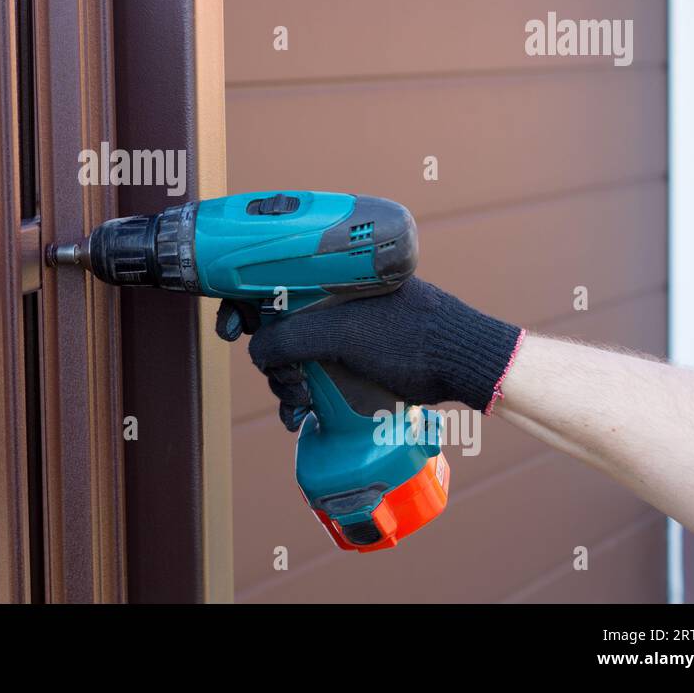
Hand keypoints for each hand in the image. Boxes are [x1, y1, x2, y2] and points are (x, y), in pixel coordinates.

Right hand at [215, 277, 523, 430]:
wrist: (463, 365)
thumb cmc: (410, 335)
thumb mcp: (343, 332)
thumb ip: (291, 337)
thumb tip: (255, 351)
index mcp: (326, 276)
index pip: (268, 279)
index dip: (241, 302)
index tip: (230, 327)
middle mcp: (330, 300)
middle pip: (275, 326)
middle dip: (270, 359)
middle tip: (285, 379)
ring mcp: (343, 332)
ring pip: (293, 357)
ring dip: (285, 383)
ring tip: (299, 402)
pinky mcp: (353, 362)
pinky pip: (314, 377)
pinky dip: (302, 396)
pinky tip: (300, 416)